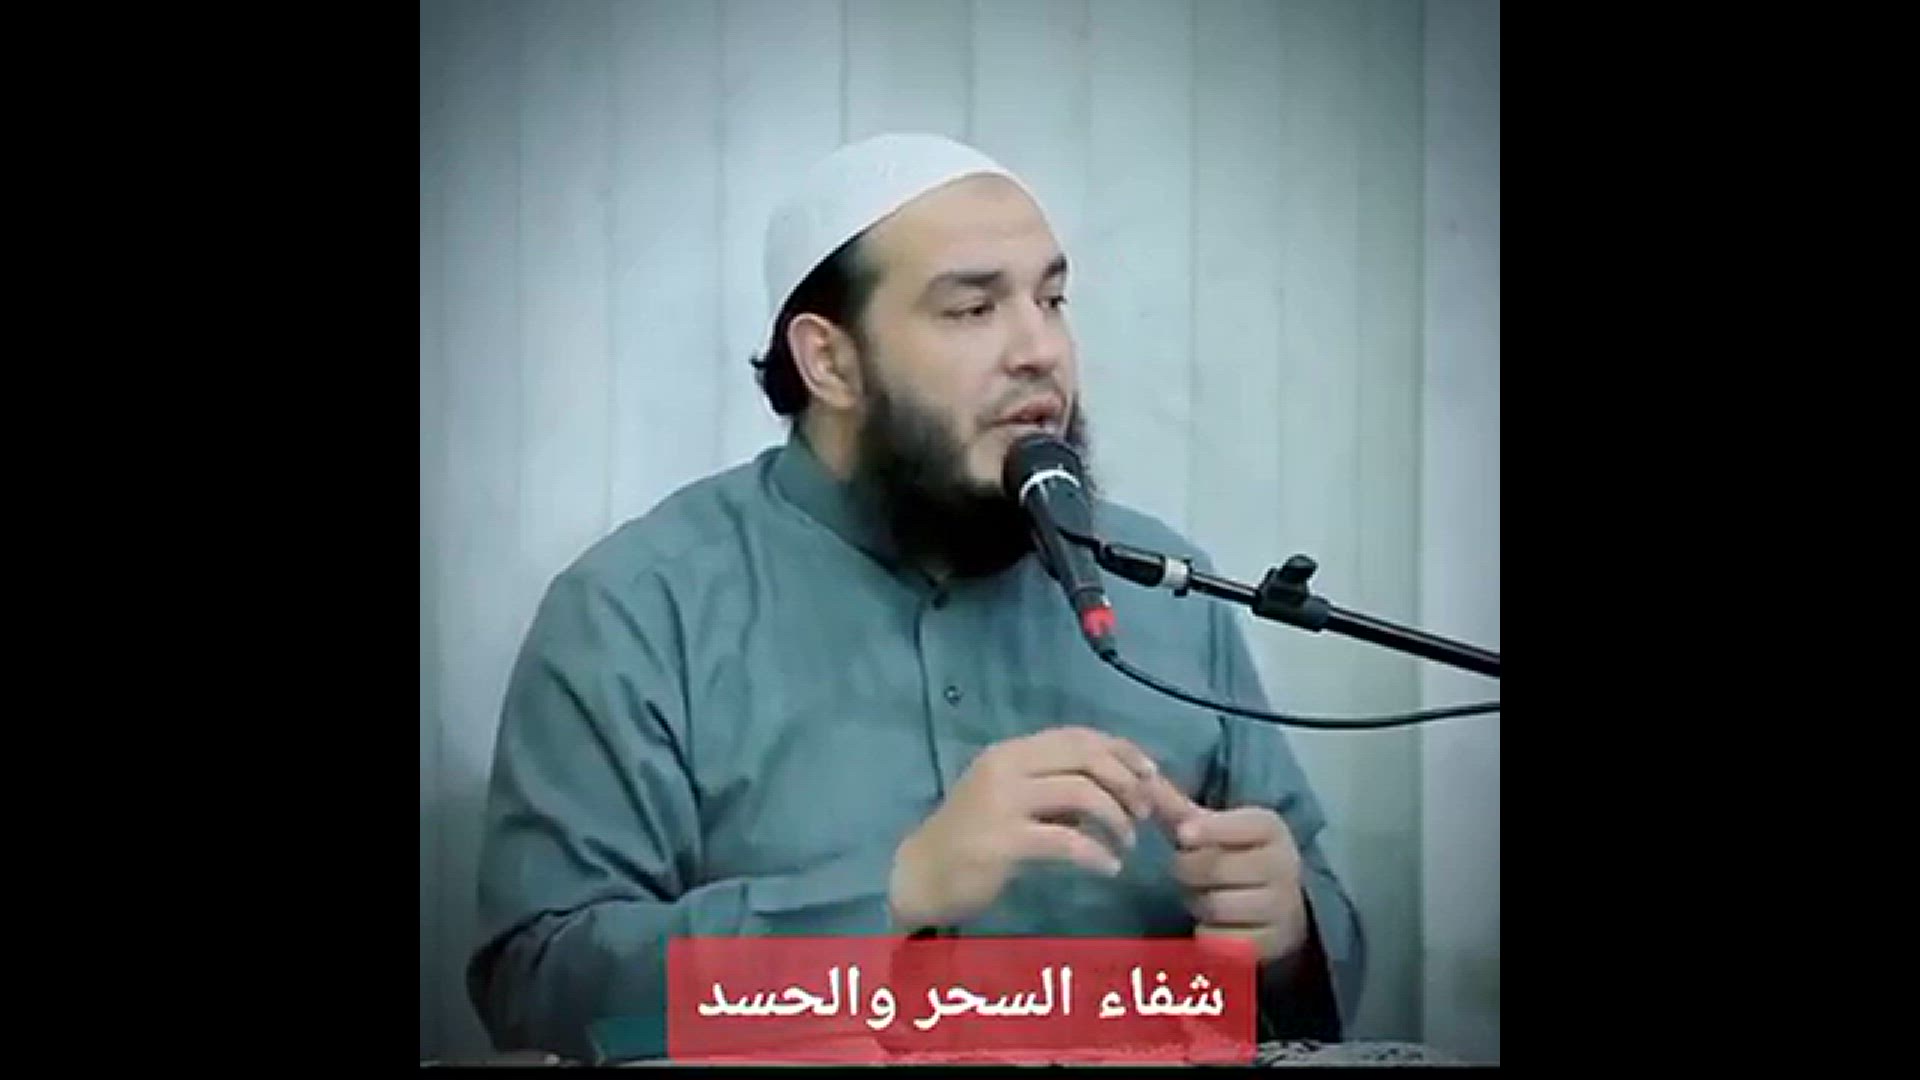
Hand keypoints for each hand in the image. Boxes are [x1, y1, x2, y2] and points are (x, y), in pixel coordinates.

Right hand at [888, 725, 1158, 931]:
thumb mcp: (1011, 798)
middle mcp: (1006, 767)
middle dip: (1127, 782)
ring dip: (1116, 818)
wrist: (919, 875)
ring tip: (1126, 844)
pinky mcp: (1003, 842)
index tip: (1151, 774)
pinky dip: (1097, 853)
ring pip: (1082, 792)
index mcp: (1011, 752)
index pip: (1078, 736)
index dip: (1122, 750)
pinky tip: (1108, 868)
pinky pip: (1067, 841)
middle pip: (1085, 757)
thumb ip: (1054, 786)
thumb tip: (1114, 785)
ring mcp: (1002, 803)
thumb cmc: (970, 838)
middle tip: (1143, 813)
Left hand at [1147, 776, 1309, 963]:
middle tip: (1189, 871)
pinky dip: (1207, 934)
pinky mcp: (1272, 943)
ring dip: (1197, 903)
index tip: (1184, 834)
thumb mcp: (1217, 829)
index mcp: (1271, 829)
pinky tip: (1214, 923)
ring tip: (1203, 895)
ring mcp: (1282, 907)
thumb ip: (1180, 809)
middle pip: (1216, 867)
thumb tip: (1143, 781)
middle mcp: (1283, 865)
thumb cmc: (1239, 857)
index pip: (1243, 825)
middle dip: (1189, 871)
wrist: (1284, 906)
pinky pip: (1221, 940)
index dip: (1210, 829)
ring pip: (1216, 905)